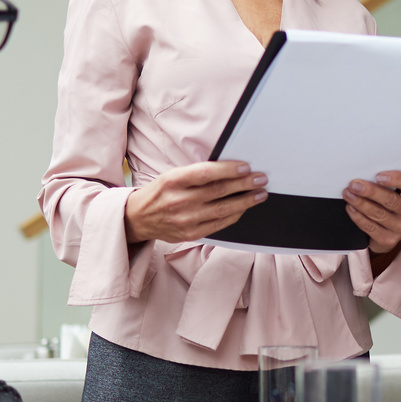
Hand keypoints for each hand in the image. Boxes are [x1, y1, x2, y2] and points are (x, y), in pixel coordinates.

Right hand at [125, 161, 266, 243]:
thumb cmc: (161, 192)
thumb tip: (230, 170)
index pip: (206, 173)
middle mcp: (179, 200)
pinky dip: (235, 215)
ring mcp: (185, 220)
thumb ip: (197, 174)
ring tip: (260, 194)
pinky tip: (245, 207)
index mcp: (173, 180)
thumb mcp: (172, 176)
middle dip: (244, 184)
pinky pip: (219, 224)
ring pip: (222, 209)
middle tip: (262, 179)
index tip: (246, 167)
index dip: (229, 170)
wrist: (139, 218)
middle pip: (219, 191)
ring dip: (245, 201)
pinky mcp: (190, 234)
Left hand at [344, 171, 400, 254]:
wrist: (389, 230)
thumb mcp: (395, 191)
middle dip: (370, 191)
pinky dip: (358, 216)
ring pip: (378, 213)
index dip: (396, 179)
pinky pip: (370, 227)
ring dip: (360, 203)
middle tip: (354, 185)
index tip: (378, 175)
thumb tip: (365, 174)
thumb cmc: (390, 202)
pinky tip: (350, 208)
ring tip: (348, 194)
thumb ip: (387, 182)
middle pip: (391, 200)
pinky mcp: (389, 240)